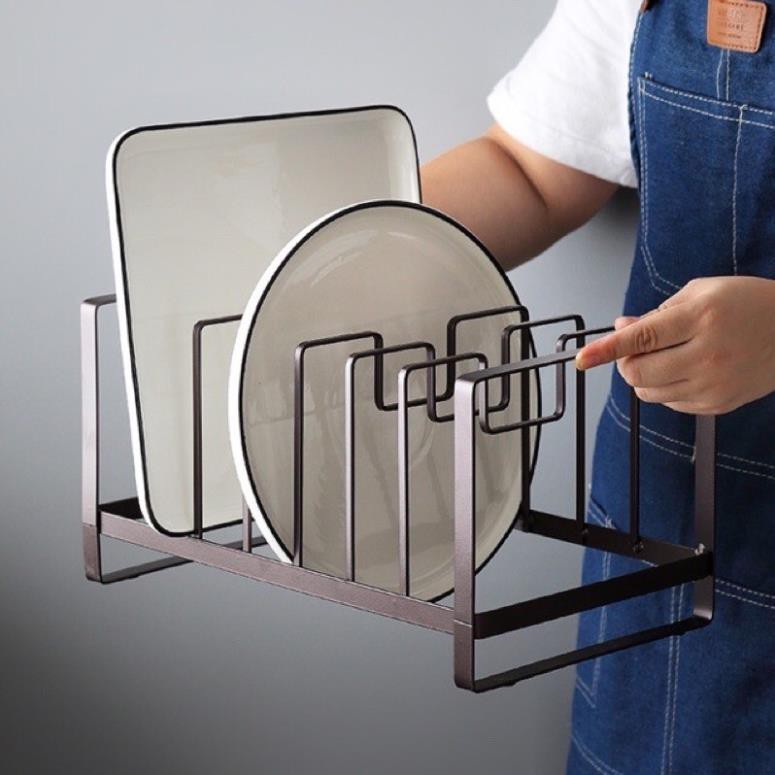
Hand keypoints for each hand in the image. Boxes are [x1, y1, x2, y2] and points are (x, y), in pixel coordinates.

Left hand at [575, 276, 774, 414]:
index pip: (639, 339)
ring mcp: (712, 384)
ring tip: (663, 356)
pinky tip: (684, 369)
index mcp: (700, 319)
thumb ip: (656, 313)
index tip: (582, 358)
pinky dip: (664, 387)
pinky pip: (669, 403)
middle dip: (624, 361)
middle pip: (636, 373)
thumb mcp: (702, 292)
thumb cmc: (748, 305)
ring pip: (648, 392)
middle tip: (634, 348)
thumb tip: (622, 328)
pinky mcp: (717, 404)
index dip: (605, 350)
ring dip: (642, 376)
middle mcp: (706, 355)